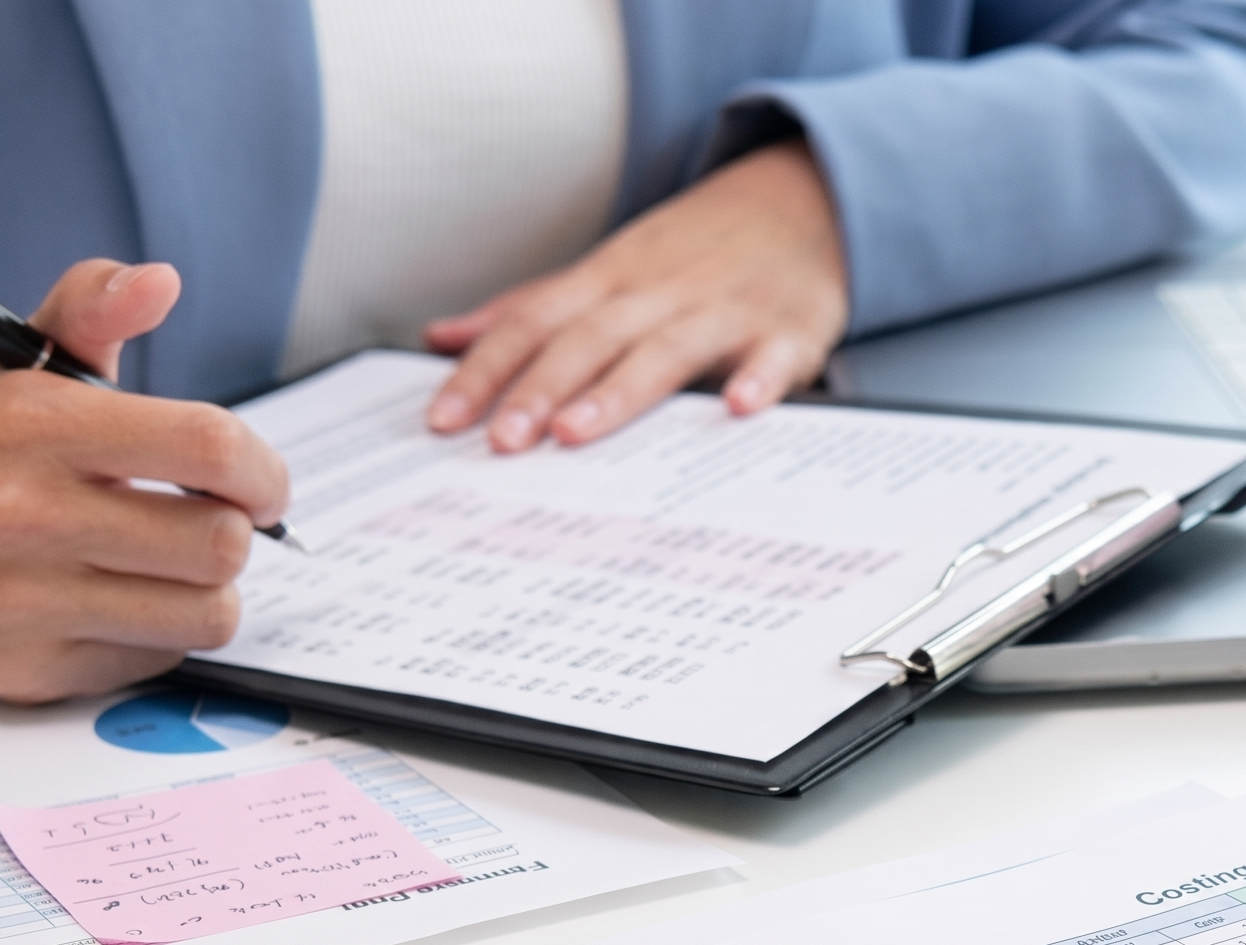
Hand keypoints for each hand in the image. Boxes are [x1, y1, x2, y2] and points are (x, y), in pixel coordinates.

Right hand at [0, 260, 288, 703]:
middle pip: (222, 543)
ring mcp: (19, 603)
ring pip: (208, 612)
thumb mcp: (26, 360)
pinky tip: (112, 598)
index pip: (211, 447)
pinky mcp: (29, 670)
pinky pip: (162, 659)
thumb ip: (95, 305)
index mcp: (31, 425)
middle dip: (231, 529)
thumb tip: (160, 281)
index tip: (257, 481)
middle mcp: (17, 515)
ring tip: (160, 559)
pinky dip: (159, 631)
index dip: (263, 470)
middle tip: (202, 517)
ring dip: (205, 587)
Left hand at [423, 139, 848, 450]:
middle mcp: (659, 292)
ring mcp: (724, 310)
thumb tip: (442, 337)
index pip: (533, 322)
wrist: (802, 201)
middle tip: (502, 442)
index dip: (485, 369)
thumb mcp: (607, 270)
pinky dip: (758, 378)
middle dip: (540, 388)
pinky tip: (738, 406)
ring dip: (618, 391)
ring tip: (573, 433)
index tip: (444, 419)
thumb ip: (530, 309)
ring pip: (663, 350)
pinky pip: (772, 356)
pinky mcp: (788, 330)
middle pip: (589, 339)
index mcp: (609, 280)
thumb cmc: (693, 253)